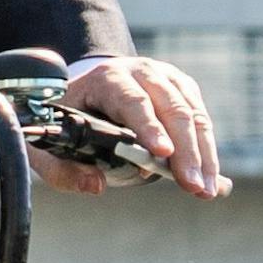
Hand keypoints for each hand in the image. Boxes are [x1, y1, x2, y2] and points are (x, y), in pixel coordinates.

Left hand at [30, 56, 232, 200]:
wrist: (86, 87)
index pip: (131, 101)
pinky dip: (207, 151)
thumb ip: (62, 169)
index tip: (162, 154)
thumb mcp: (51, 143)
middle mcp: (141, 72)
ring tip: (205, 190)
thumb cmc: (68, 119)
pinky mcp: (183, 90)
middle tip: (192, 186)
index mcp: (106, 78)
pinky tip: (210, 178)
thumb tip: (95, 185)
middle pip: (171, 108)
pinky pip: (201, 120)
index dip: (148, 127)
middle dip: (184, 151)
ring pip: (194, 115)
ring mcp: (166, 78)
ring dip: (203, 155)